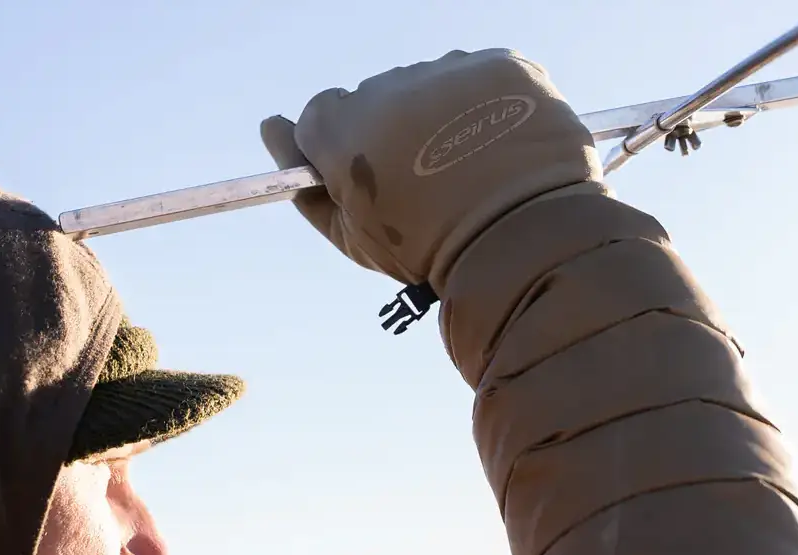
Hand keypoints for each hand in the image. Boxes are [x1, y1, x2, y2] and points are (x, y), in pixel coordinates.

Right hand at [260, 49, 602, 293]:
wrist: (526, 239)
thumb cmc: (428, 248)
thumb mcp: (352, 236)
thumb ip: (305, 185)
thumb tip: (271, 130)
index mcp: (342, 128)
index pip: (322, 114)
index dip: (343, 147)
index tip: (369, 176)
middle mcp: (390, 87)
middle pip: (380, 98)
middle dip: (397, 131)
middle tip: (431, 184)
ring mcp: (449, 70)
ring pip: (434, 86)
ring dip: (445, 115)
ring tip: (474, 169)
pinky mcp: (503, 64)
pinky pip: (485, 77)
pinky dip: (492, 104)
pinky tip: (502, 147)